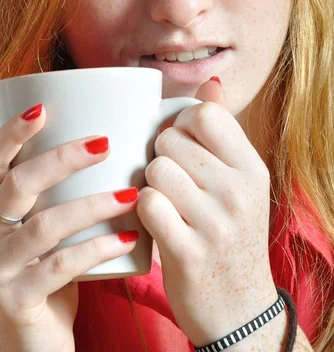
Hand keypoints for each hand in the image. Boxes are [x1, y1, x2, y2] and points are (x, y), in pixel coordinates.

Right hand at [0, 106, 138, 351]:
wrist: (34, 346)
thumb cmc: (46, 275)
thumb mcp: (42, 231)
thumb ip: (57, 197)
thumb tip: (110, 147)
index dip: (11, 133)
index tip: (43, 108)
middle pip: (19, 184)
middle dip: (62, 159)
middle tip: (104, 143)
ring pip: (44, 226)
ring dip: (92, 205)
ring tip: (131, 195)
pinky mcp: (15, 300)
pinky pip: (61, 267)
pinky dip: (98, 248)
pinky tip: (130, 239)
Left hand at [136, 79, 278, 346]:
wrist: (240, 310)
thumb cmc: (231, 235)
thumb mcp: (241, 183)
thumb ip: (223, 132)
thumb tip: (210, 82)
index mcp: (252, 168)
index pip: (204, 114)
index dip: (179, 123)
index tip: (178, 142)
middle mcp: (238, 191)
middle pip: (170, 140)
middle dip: (159, 154)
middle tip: (169, 178)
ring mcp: (215, 223)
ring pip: (155, 169)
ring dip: (149, 183)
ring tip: (163, 199)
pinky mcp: (188, 252)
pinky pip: (147, 204)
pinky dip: (142, 210)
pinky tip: (153, 220)